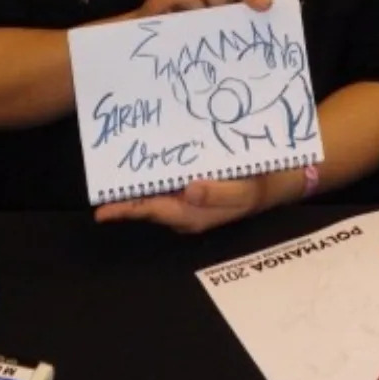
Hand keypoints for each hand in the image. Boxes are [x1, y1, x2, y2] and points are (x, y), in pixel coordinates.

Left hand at [94, 174, 270, 233]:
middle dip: (126, 197)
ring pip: (157, 195)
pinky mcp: (196, 191)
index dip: (126, 210)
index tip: (102, 211)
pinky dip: (155, 178)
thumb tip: (188, 190)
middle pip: (148, 205)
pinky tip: (147, 164)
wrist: (276, 182)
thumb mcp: (243, 191)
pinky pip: (168, 186)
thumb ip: (217, 193)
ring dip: (138, 186)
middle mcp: (186, 212)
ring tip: (115, 173)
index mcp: (192, 214)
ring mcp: (190, 202)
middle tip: (102, 185)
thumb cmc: (258, 187)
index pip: (152, 211)